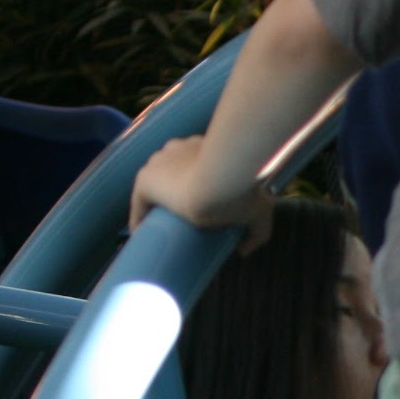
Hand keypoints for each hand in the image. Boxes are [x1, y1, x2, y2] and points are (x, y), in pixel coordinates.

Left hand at [129, 136, 275, 248]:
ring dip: (158, 203)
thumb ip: (256, 232)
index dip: (198, 183)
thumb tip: (242, 251)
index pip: (194, 162)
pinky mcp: (146, 180)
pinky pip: (139, 203)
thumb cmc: (246, 186)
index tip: (203, 205)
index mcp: (204, 147)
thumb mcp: (260, 209)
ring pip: (156, 186)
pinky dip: (140, 218)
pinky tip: (143, 234)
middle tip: (186, 216)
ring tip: (164, 226)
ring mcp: (160, 162)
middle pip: (171, 172)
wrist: (225, 177)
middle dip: (175, 191)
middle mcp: (178, 149)